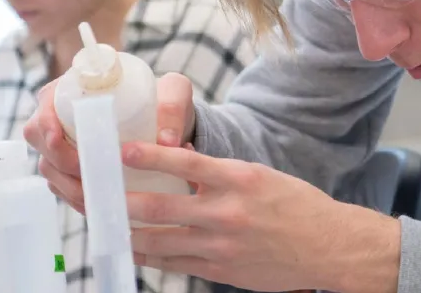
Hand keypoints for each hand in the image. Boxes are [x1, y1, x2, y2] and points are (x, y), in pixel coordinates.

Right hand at [25, 73, 197, 211]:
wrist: (168, 124)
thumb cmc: (164, 99)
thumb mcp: (174, 92)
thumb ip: (173, 108)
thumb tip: (167, 142)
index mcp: (79, 87)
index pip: (47, 103)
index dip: (47, 124)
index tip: (60, 139)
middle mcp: (64, 114)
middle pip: (40, 140)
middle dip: (59, 161)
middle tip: (88, 173)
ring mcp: (64, 143)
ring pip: (50, 167)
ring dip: (68, 183)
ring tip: (96, 195)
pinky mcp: (72, 168)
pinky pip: (62, 186)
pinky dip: (75, 196)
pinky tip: (95, 205)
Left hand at [122, 144, 400, 292]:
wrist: (331, 248)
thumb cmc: (296, 206)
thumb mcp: (260, 175)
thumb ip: (218, 173)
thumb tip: (180, 161)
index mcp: (239, 179)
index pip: (186, 162)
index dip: (149, 155)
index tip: (121, 149)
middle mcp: (226, 212)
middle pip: (158, 206)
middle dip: (118, 199)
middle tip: (90, 188)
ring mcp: (220, 245)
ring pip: (157, 240)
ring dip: (124, 230)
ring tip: (99, 220)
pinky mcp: (219, 270)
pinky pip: (173, 263)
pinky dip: (148, 254)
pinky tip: (131, 246)